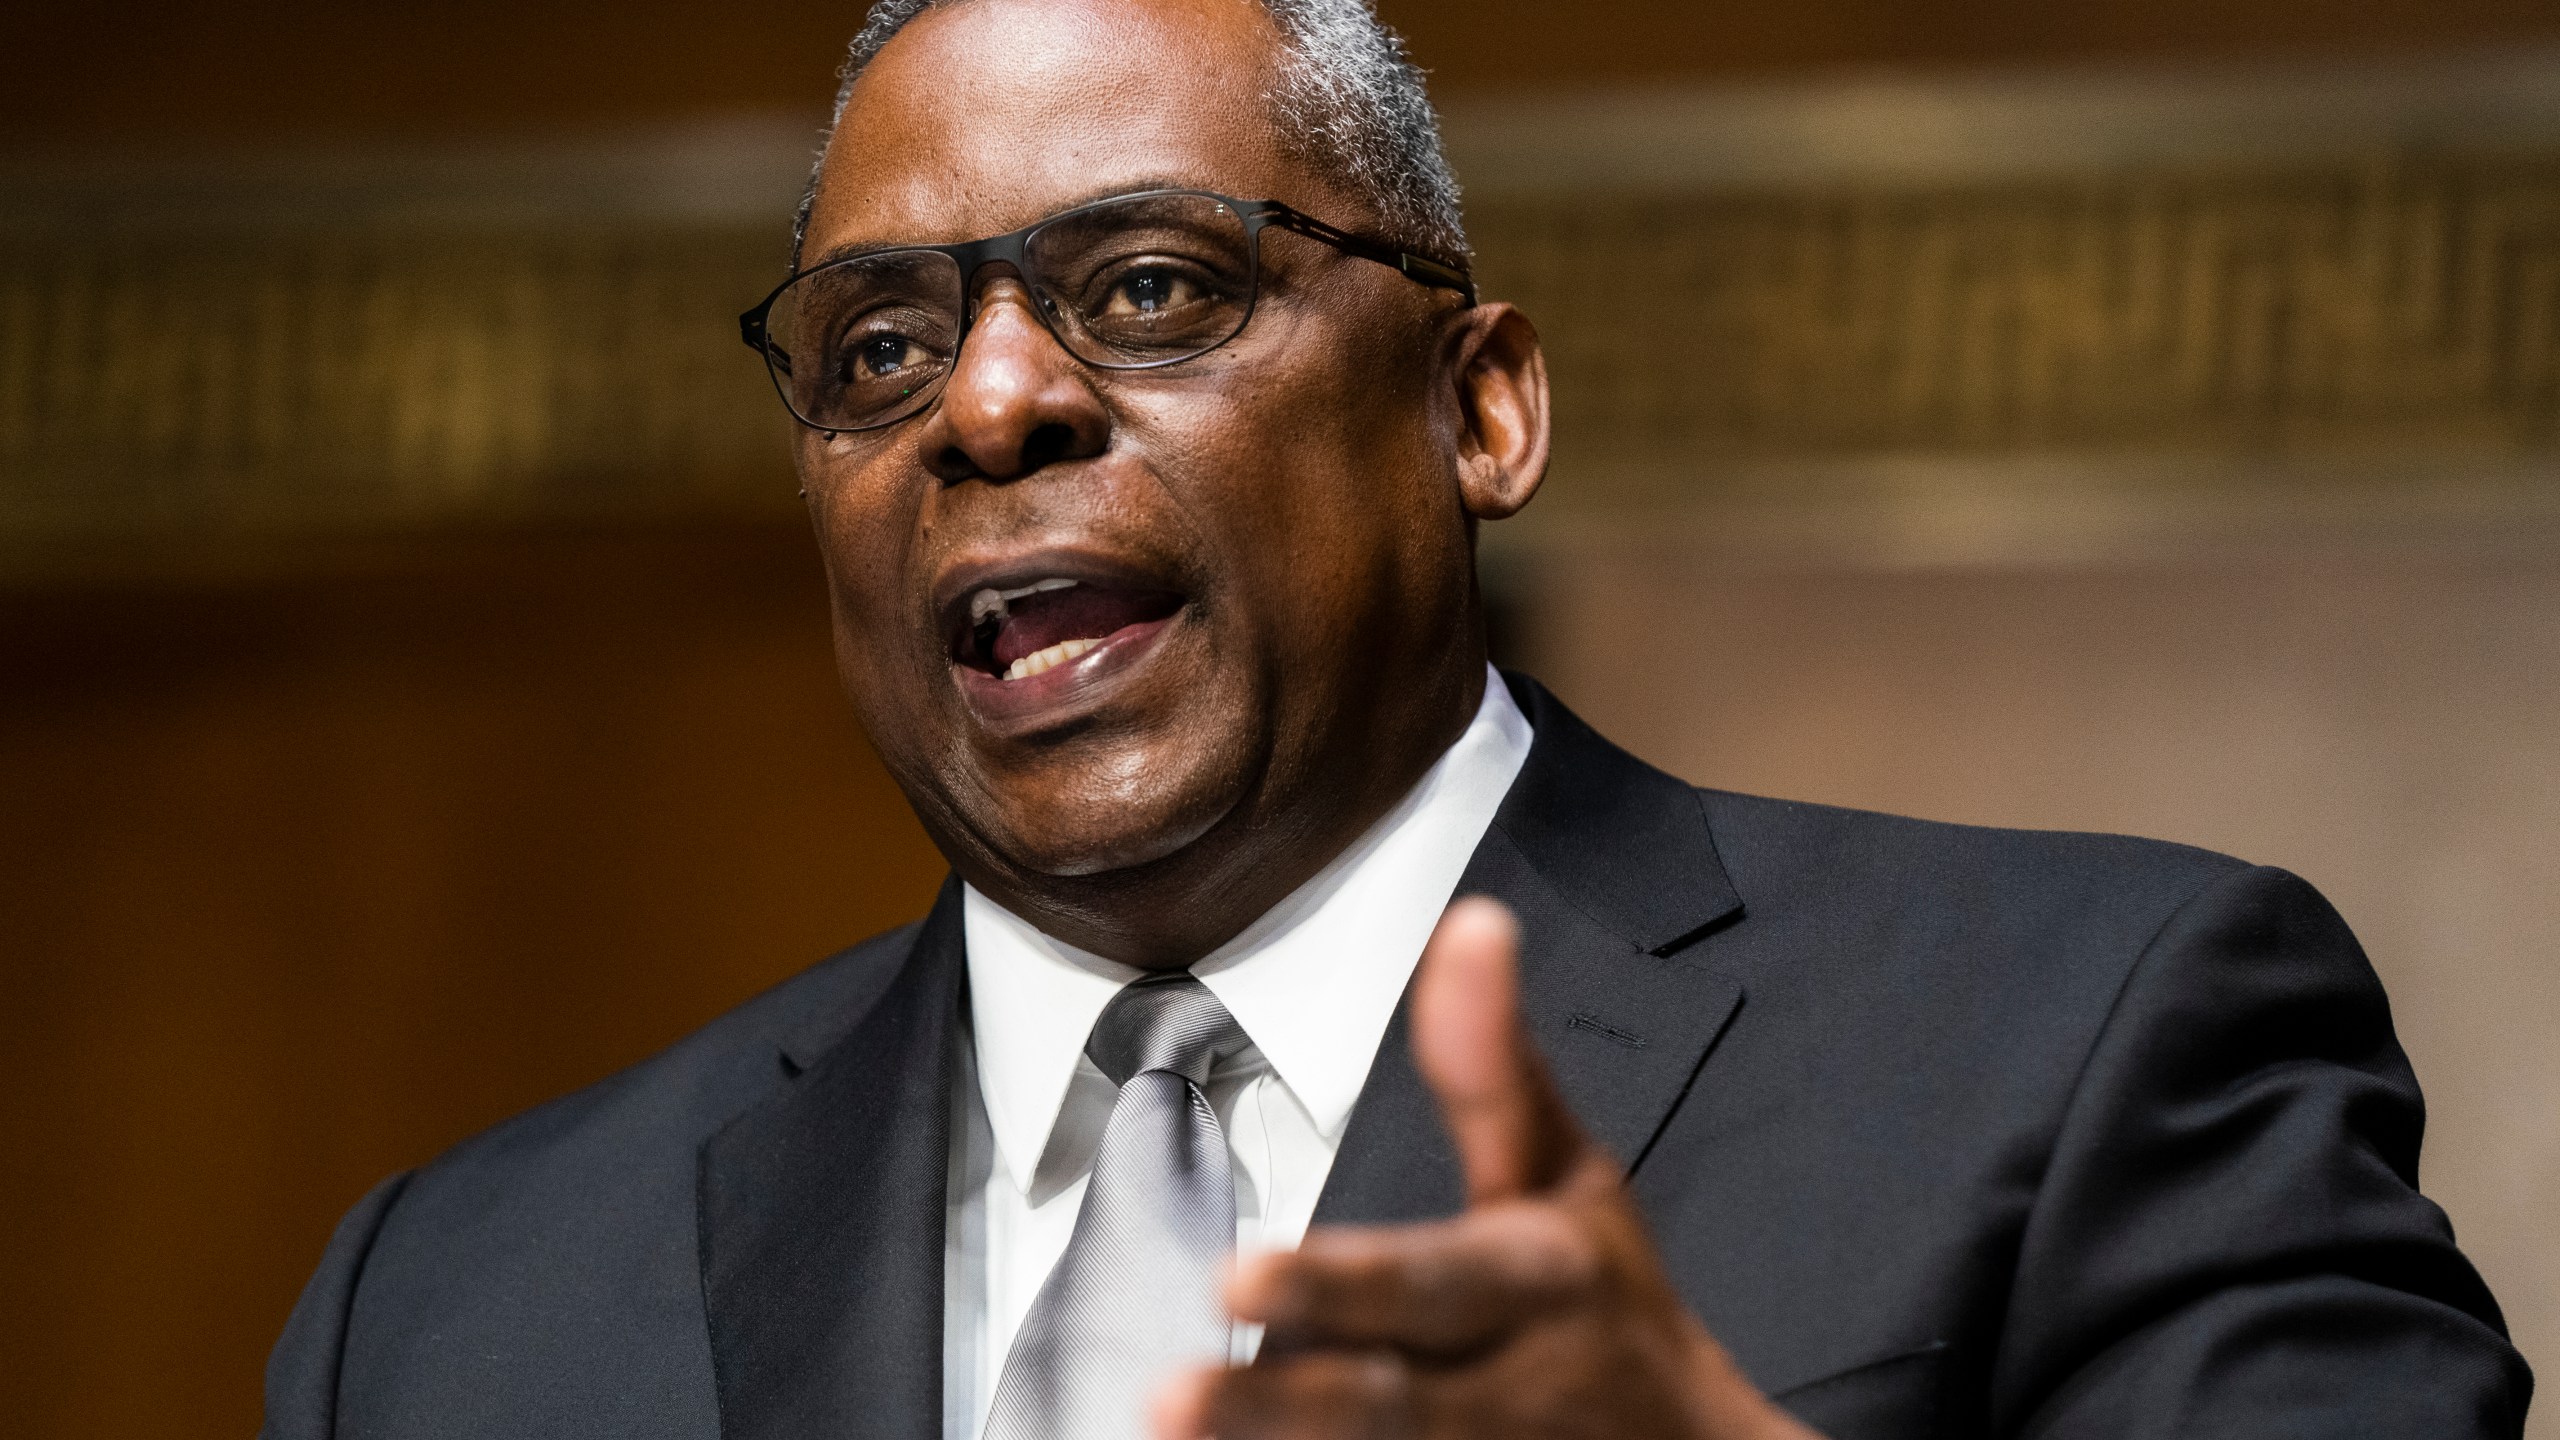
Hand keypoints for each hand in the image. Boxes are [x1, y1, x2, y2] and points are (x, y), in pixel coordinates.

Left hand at [1153, 898, 1822, 1439]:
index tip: (1238, 1276)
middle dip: (1280, 1404)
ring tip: (1169, 1434)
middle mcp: (1506, 1390)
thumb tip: (1470, 923)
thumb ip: (1494, 1067)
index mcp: (1536, 1284)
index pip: (1432, 1282)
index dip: (1340, 1285)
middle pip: (1387, 1404)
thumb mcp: (1564, 1174)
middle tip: (1171, 1394)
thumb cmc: (1604, 1304)